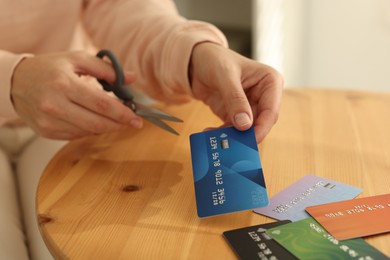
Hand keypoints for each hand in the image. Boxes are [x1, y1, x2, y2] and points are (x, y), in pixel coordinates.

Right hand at [11, 51, 142, 139]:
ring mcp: (49, 121)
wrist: (15, 82)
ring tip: (115, 119)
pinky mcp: (46, 132)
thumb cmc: (49, 68)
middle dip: (119, 124)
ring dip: (106, 127)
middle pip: (97, 123)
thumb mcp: (75, 59)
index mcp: (64, 84)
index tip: (137, 118)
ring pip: (88, 132)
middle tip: (134, 123)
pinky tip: (94, 120)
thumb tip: (131, 78)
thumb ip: (105, 68)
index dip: (123, 113)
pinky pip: (76, 136)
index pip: (102, 104)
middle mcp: (54, 105)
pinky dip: (90, 130)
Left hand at [190, 43, 282, 142]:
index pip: (271, 111)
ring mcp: (250, 106)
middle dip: (244, 135)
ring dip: (231, 136)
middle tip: (229, 143)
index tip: (248, 140)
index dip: (261, 128)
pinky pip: (233, 129)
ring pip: (246, 130)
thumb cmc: (214, 59)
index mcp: (270, 81)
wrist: (196, 61)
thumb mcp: (225, 76)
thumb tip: (245, 124)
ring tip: (214, 138)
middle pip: (260, 123)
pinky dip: (223, 133)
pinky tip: (209, 133)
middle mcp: (264, 95)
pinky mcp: (237, 114)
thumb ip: (235, 99)